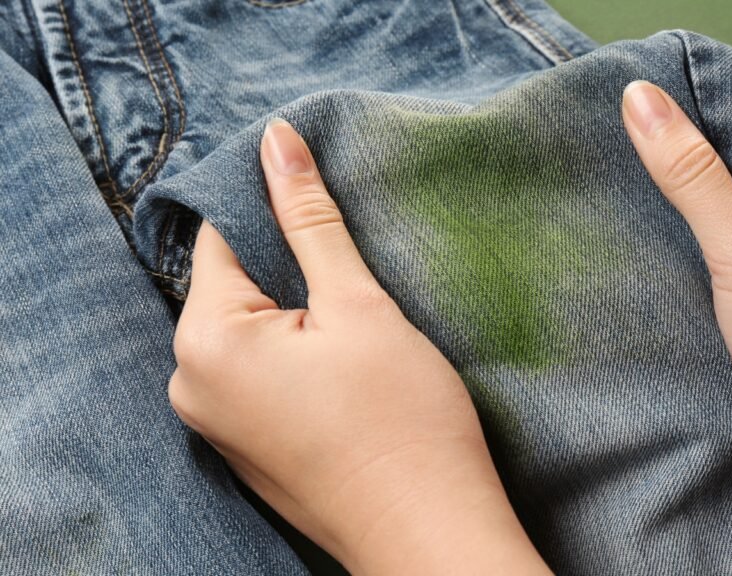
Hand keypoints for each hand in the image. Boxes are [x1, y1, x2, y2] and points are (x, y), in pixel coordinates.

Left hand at [168, 119, 549, 574]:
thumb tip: (277, 140)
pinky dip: (294, 355)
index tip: (323, 205)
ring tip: (357, 327)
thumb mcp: (357, 304)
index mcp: (205, 341)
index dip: (273, 209)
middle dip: (288, 267)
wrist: (425, 531)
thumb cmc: (400, 420)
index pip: (221, 235)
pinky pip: (257, 373)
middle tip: (355, 279)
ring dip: (297, 313)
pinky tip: (345, 370)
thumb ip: (309, 219)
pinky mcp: (245, 446)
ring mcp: (215, 423)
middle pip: (232, 284)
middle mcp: (190, 384)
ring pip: (250, 330)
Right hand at [621, 81, 731, 573]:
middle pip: (721, 162)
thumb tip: (640, 98)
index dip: (676, 113)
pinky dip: (683, 258)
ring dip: (670, 219)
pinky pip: (716, 256)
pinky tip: (640, 259)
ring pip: (714, 213)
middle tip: (597, 171)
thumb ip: (690, 173)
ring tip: (607, 213)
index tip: (610, 118)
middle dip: (665, 170)